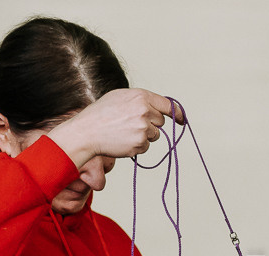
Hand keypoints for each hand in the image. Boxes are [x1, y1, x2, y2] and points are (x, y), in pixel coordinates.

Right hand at [48, 89, 185, 165]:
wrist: (87, 132)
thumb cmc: (102, 114)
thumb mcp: (120, 98)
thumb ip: (141, 100)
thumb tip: (159, 108)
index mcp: (141, 96)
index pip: (168, 105)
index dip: (177, 113)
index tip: (182, 120)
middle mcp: (145, 111)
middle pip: (160, 122)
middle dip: (150, 124)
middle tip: (130, 124)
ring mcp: (143, 128)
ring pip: (154, 135)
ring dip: (144, 136)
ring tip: (124, 131)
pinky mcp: (140, 143)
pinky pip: (146, 147)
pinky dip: (137, 146)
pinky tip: (122, 140)